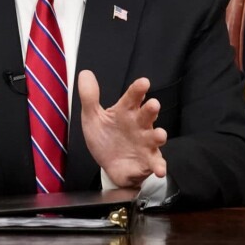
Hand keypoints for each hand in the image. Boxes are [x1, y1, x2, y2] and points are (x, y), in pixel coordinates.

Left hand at [78, 70, 167, 187]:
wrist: (108, 165)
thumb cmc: (105, 137)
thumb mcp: (92, 117)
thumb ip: (89, 97)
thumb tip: (85, 74)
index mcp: (126, 111)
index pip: (133, 97)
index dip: (138, 90)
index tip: (144, 82)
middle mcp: (139, 125)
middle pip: (147, 114)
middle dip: (152, 109)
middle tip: (153, 104)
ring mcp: (145, 143)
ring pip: (155, 137)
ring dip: (159, 136)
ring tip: (160, 135)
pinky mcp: (147, 161)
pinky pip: (156, 163)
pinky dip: (159, 166)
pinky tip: (160, 170)